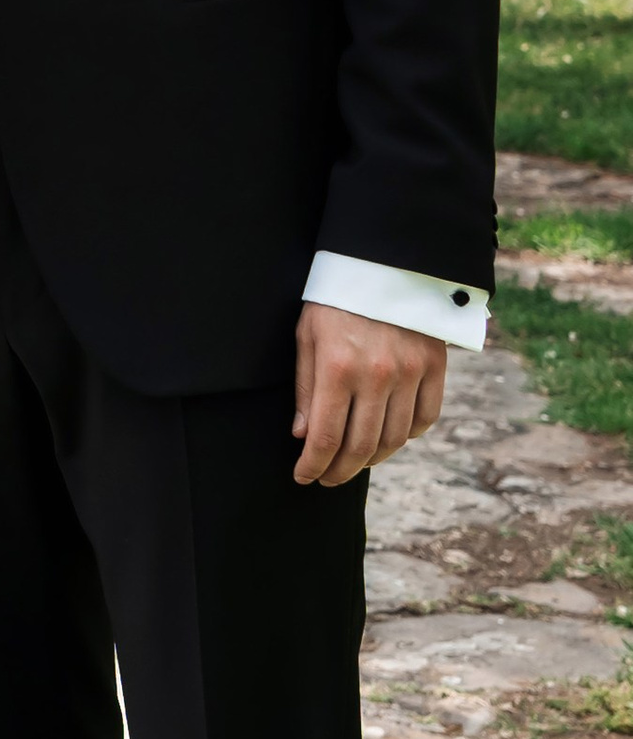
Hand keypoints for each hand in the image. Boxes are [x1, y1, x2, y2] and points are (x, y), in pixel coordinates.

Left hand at [291, 301, 447, 486]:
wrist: (385, 260)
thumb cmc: (335, 297)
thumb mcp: (307, 336)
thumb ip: (306, 388)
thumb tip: (304, 436)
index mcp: (338, 367)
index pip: (326, 437)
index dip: (313, 465)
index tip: (303, 477)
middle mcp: (377, 376)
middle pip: (361, 447)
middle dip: (340, 471)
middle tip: (327, 478)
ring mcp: (411, 373)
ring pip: (395, 439)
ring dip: (372, 459)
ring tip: (355, 461)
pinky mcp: (435, 367)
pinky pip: (425, 418)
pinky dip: (408, 436)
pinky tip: (389, 436)